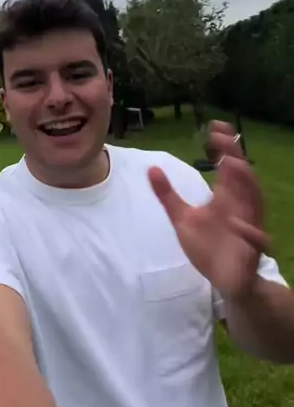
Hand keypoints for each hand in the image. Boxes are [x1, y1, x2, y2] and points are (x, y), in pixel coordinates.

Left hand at [148, 121, 268, 299]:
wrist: (224, 279)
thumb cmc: (207, 246)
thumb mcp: (182, 218)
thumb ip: (167, 194)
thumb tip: (151, 169)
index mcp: (226, 197)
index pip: (229, 165)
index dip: (225, 145)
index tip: (215, 127)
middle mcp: (240, 206)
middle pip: (244, 177)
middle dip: (235, 157)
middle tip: (223, 140)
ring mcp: (248, 226)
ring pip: (255, 201)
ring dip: (246, 184)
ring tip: (233, 165)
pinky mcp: (251, 249)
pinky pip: (256, 238)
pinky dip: (251, 231)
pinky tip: (239, 222)